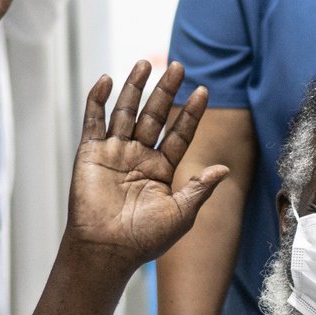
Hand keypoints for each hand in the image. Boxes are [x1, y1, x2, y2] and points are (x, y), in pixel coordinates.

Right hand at [64, 61, 227, 269]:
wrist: (107, 251)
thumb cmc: (144, 240)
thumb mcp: (181, 214)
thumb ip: (200, 189)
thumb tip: (224, 168)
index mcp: (161, 170)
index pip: (179, 134)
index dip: (190, 113)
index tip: (203, 91)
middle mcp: (138, 157)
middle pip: (154, 116)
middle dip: (165, 91)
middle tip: (178, 66)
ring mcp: (114, 153)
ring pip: (126, 112)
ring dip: (134, 88)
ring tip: (144, 63)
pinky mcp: (91, 154)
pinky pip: (93, 122)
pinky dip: (97, 100)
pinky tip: (107, 80)